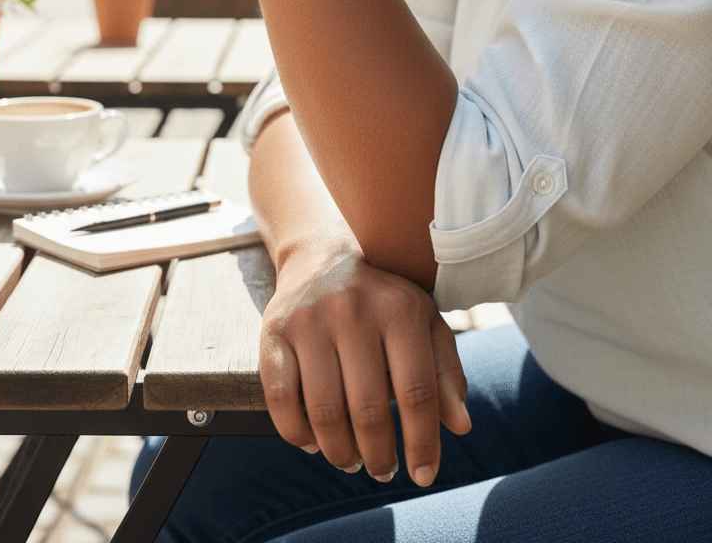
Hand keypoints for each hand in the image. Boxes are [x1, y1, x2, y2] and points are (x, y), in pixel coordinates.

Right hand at [259, 241, 469, 487]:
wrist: (322, 258)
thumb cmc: (383, 302)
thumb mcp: (424, 324)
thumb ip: (445, 372)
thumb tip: (460, 426)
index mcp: (400, 310)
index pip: (417, 393)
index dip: (422, 443)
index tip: (423, 476)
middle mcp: (354, 311)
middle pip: (369, 410)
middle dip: (379, 455)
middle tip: (382, 469)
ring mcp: (310, 320)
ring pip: (324, 412)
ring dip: (340, 452)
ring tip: (351, 460)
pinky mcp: (274, 330)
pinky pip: (281, 399)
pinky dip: (296, 433)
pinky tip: (313, 442)